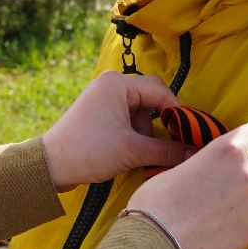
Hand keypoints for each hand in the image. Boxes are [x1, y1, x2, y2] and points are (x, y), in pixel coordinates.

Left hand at [41, 72, 195, 189]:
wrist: (51, 165)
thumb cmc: (88, 151)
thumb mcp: (133, 151)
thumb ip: (168, 150)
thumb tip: (197, 153)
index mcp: (118, 84)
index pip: (161, 92)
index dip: (180, 113)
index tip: (192, 134)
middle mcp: (111, 84)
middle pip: (152, 96)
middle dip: (164, 120)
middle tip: (174, 141)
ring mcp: (103, 97)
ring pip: (141, 109)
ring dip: (149, 130)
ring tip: (146, 152)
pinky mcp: (99, 112)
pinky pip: (127, 116)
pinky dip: (136, 132)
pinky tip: (136, 150)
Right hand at [124, 118, 247, 248]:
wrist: (156, 244)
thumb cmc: (158, 201)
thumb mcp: (181, 165)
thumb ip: (208, 161)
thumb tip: (214, 165)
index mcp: (229, 150)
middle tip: (224, 180)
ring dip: (243, 196)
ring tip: (214, 208)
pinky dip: (237, 220)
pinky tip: (214, 228)